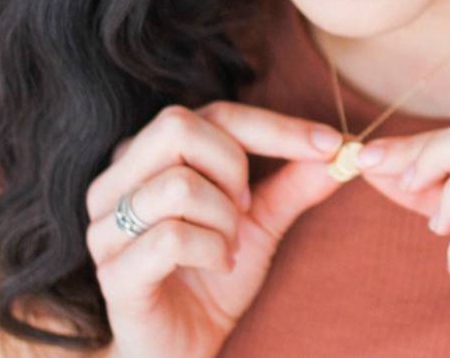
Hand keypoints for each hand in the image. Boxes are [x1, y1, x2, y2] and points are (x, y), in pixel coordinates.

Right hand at [85, 102, 344, 357]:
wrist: (182, 345)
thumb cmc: (214, 272)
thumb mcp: (262, 219)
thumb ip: (295, 181)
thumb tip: (342, 148)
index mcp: (153, 153)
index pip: (216, 114)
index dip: (277, 126)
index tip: (330, 143)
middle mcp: (120, 178)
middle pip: (179, 127)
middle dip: (232, 167)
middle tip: (245, 207)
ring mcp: (107, 224)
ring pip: (178, 185)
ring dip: (224, 220)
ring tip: (229, 244)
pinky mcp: (112, 271)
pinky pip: (171, 238)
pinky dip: (212, 251)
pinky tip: (218, 266)